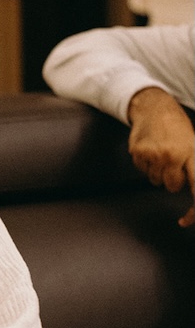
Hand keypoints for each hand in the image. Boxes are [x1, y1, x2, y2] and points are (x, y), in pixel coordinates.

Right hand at [128, 87, 194, 226]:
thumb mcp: (193, 144)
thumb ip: (193, 167)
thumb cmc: (177, 127)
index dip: (194, 211)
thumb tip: (193, 192)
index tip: (186, 220)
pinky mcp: (138, 153)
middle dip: (173, 179)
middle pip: (172, 186)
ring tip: (161, 153)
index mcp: (192, 153)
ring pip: (155, 181)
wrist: (154, 107)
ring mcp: (154, 154)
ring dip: (158, 171)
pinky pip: (142, 171)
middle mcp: (173, 155)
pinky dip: (146, 164)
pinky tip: (150, 150)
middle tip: (174, 161)